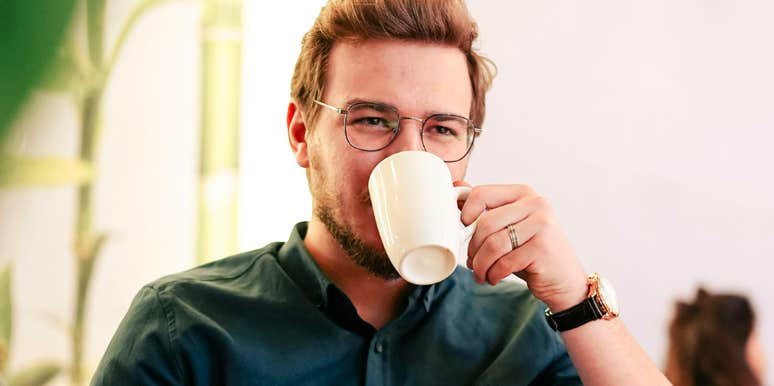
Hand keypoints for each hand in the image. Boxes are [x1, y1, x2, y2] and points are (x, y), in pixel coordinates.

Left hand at [459, 183, 587, 311]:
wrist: (563, 280)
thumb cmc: (531, 252)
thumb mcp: (509, 227)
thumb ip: (487, 208)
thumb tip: (457, 187)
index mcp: (523, 193)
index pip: (481, 194)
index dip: (465, 214)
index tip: (464, 230)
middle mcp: (536, 204)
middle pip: (485, 223)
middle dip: (472, 248)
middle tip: (472, 262)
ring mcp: (542, 225)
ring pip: (493, 244)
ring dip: (481, 265)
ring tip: (482, 273)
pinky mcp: (542, 248)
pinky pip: (505, 262)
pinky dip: (494, 274)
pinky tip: (495, 278)